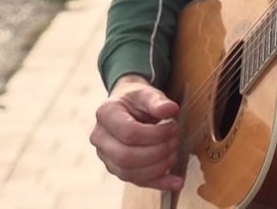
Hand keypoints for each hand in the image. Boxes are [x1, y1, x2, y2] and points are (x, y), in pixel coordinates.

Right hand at [89, 74, 182, 190]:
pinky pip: (137, 182)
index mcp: (105, 114)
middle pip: (125, 157)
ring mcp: (106, 157)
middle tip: (174, 141)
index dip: (155, 134)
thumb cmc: (136, 99)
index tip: (172, 126)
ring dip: (158, 167)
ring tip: (174, 153)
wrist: (128, 107)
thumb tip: (171, 110)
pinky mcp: (117, 170)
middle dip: (156, 152)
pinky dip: (159, 183)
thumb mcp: (146, 92)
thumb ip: (157, 100)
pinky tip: (176, 182)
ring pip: (129, 173)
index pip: (128, 132)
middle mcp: (100, 138)